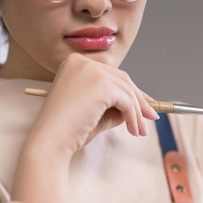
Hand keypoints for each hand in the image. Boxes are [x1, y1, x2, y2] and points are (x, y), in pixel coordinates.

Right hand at [12, 53, 158, 202]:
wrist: (52, 140)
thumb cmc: (68, 130)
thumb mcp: (95, 111)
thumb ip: (114, 104)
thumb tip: (138, 106)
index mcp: (75, 63)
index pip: (111, 74)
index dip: (130, 89)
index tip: (144, 104)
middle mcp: (82, 62)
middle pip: (122, 79)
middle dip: (139, 100)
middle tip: (150, 117)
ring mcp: (91, 71)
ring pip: (127, 90)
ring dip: (137, 112)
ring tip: (140, 130)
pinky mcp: (101, 84)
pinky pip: (127, 101)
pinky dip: (134, 117)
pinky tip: (133, 130)